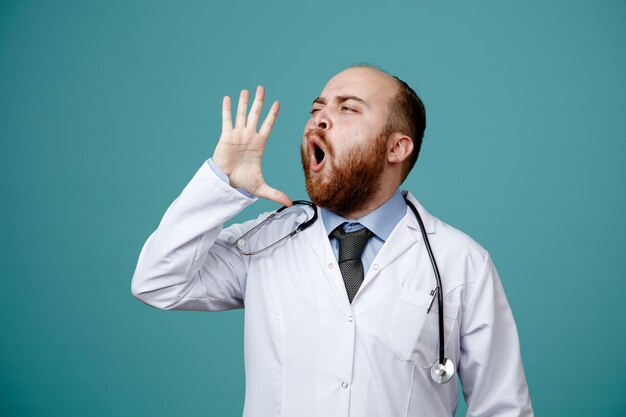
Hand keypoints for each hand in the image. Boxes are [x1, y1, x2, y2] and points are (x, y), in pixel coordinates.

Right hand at [212, 86, 291, 206]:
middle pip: (255, 115)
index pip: (268, 125)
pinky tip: (228, 98)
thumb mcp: (261, 188)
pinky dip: (228, 109)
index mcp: (259, 144)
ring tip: (246, 90)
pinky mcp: (226, 136)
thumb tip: (289, 204)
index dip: (272, 114)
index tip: (278, 103)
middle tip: (262, 88)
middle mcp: (249, 137)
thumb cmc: (242, 183)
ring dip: (244, 102)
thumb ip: (276, 194)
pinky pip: (227, 120)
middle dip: (259, 102)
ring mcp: (237, 135)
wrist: (226, 183)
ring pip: (242, 115)